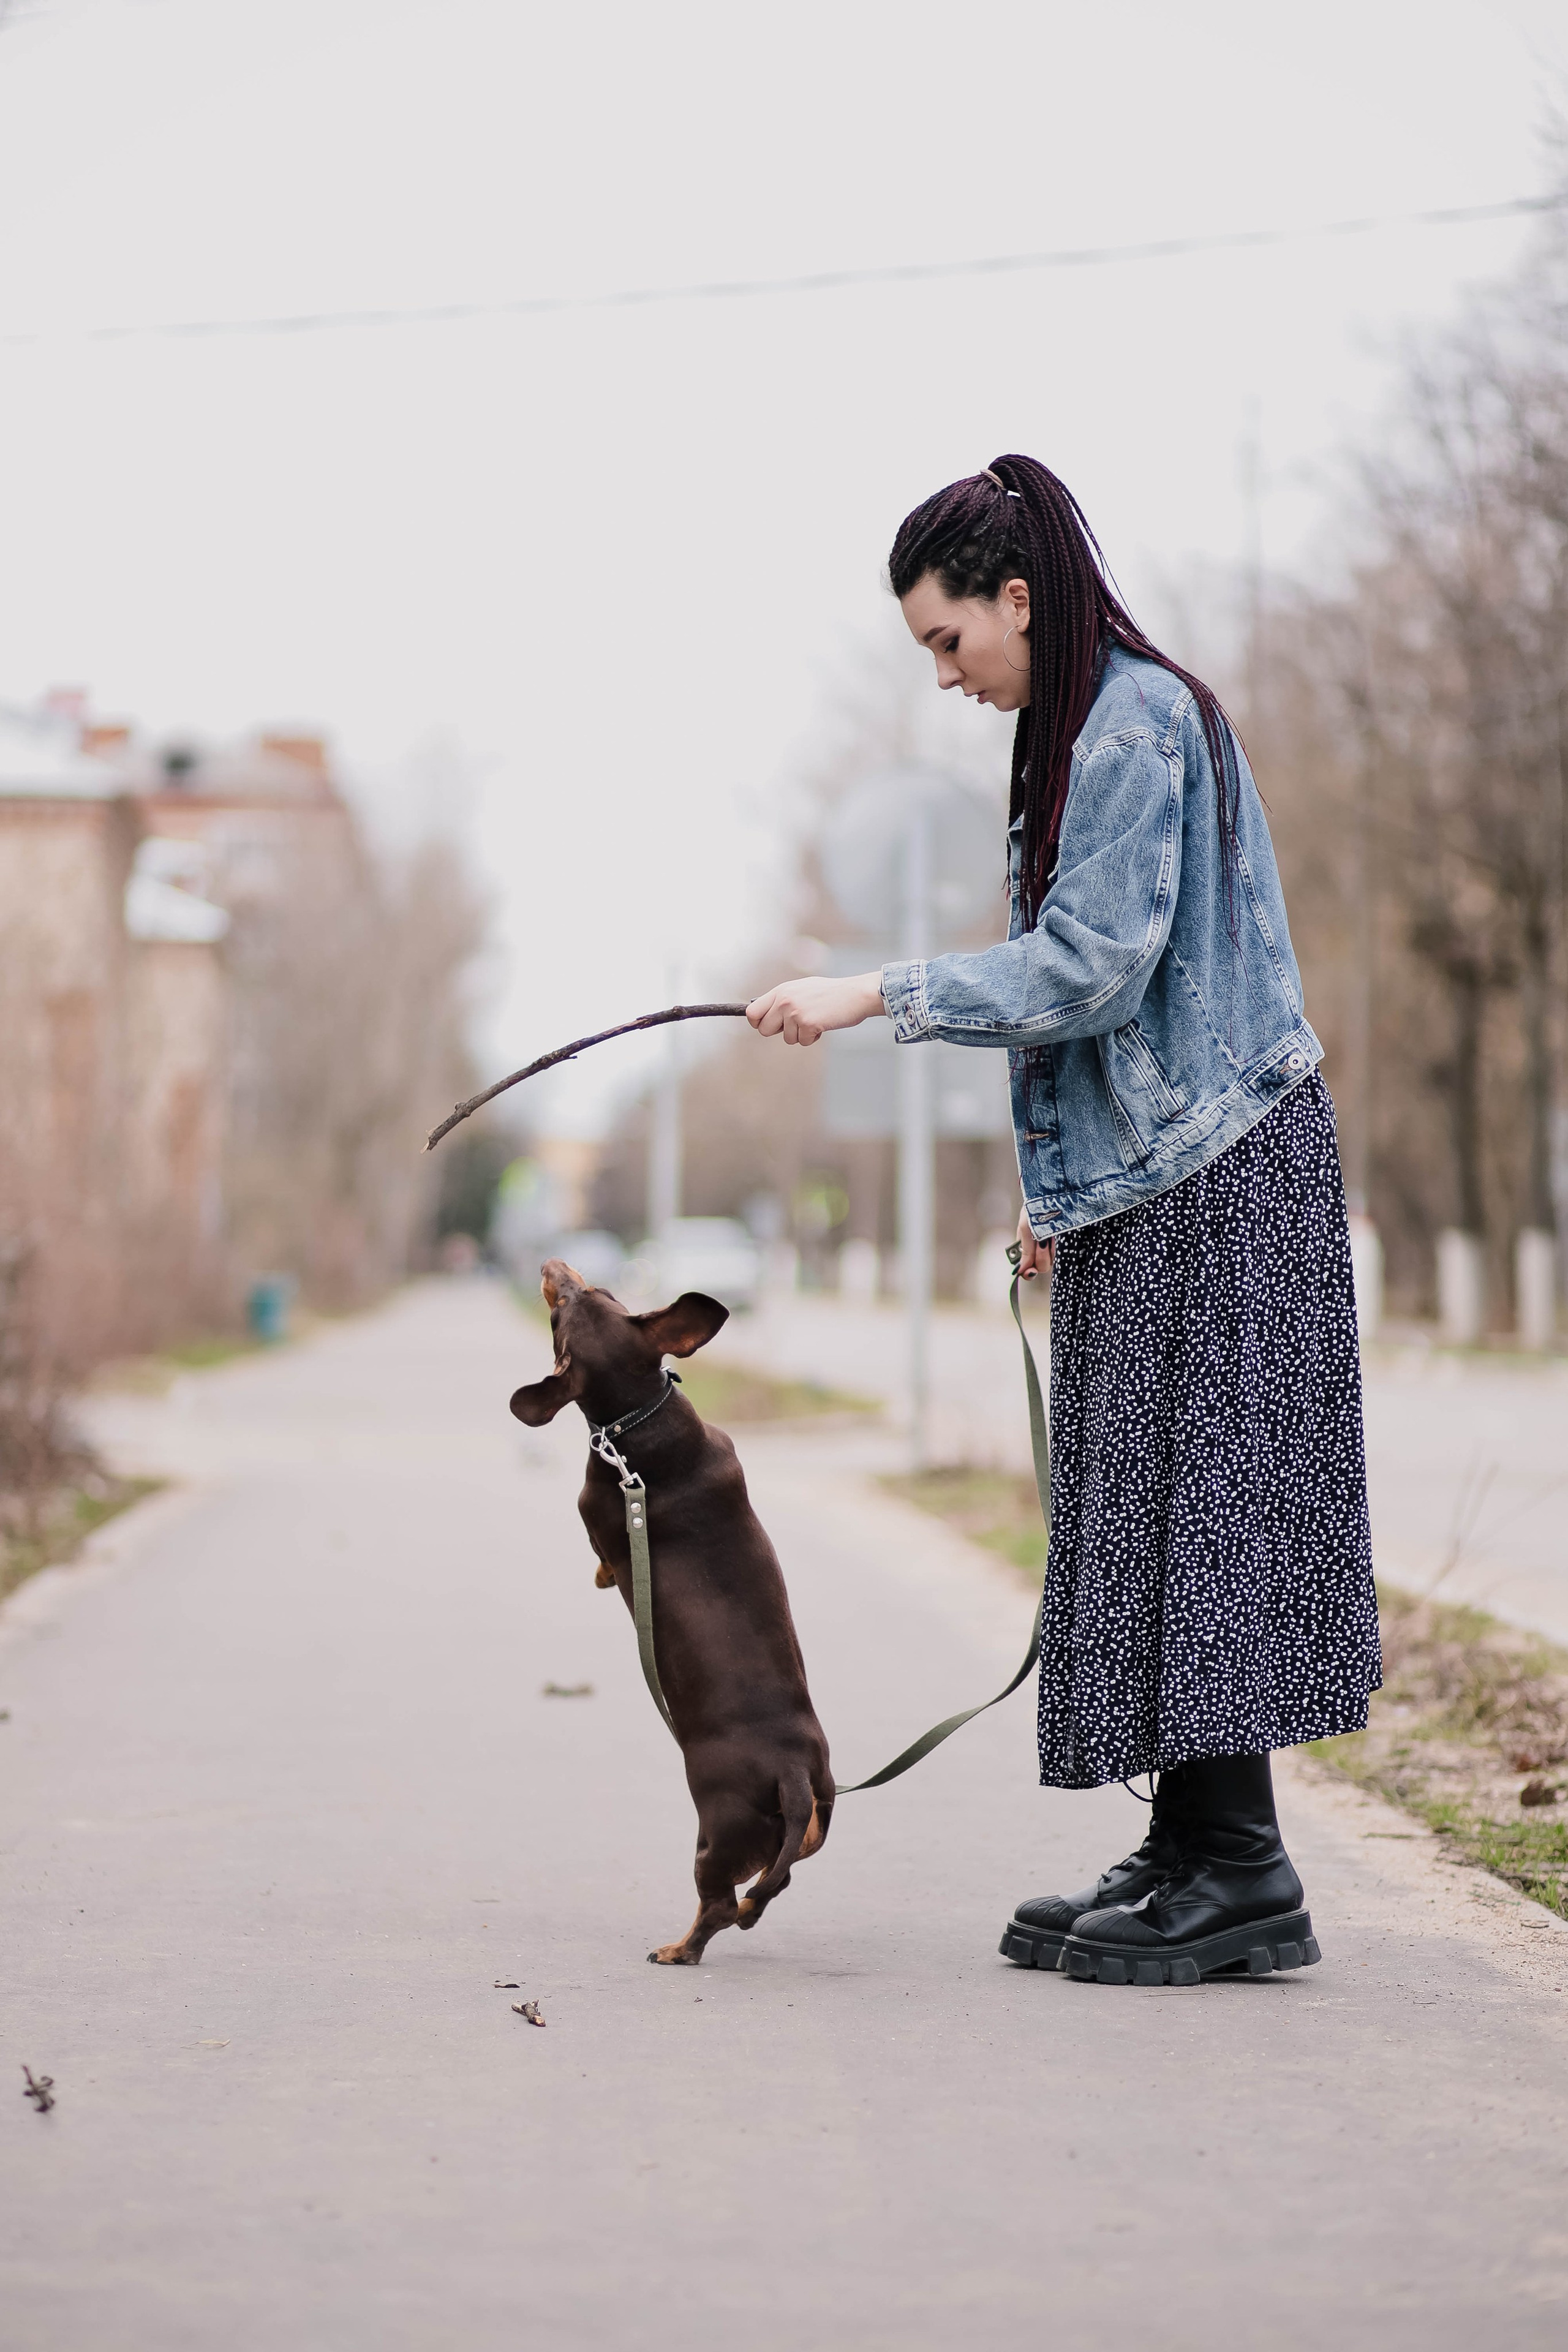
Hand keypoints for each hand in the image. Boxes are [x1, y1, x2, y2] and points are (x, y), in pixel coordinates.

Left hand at [746, 972, 884, 1046]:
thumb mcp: (803, 989)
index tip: (768, 1026)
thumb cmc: (831, 993)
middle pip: (764, 1029)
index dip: (758, 1023)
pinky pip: (802, 1041)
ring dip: (801, 1035)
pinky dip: (813, 1038)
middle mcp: (784, 1000)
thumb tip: (765, 1014)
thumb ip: (784, 999)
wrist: (855, 994)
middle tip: (797, 1026)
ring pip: (787, 1038)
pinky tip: (822, 1025)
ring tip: (815, 1020)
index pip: (752, 1011)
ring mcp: (795, 1012)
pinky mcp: (807, 1023)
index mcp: (781, 990)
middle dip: (780, 1032)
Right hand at [1016, 1204, 1053, 1282]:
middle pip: (1040, 1266)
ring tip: (1048, 1236)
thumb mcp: (1025, 1227)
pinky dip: (1054, 1248)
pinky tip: (1053, 1237)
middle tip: (1042, 1243)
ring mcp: (1048, 1247)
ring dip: (1049, 1251)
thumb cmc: (1034, 1208)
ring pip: (1049, 1261)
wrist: (1051, 1196)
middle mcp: (1036, 1248)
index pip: (1025, 1268)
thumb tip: (1019, 1270)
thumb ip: (1024, 1250)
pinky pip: (1057, 1254)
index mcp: (1024, 1245)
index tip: (1030, 1271)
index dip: (1028, 1272)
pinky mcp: (1059, 1244)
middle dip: (1041, 1256)